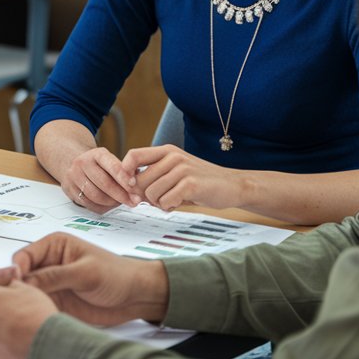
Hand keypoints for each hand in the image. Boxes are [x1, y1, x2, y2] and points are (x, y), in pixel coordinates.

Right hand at [14, 233, 167, 325]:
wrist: (136, 297)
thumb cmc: (116, 275)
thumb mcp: (85, 272)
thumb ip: (54, 276)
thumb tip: (24, 280)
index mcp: (53, 246)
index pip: (23, 256)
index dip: (16, 270)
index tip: (18, 284)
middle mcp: (48, 263)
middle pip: (20, 275)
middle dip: (17, 288)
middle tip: (19, 302)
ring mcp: (50, 284)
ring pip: (26, 293)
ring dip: (24, 302)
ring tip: (26, 312)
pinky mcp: (55, 302)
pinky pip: (36, 306)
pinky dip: (33, 313)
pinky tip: (34, 319)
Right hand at [62, 146, 137, 213]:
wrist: (72, 161)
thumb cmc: (98, 164)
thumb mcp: (110, 160)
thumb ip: (125, 170)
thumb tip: (142, 182)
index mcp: (96, 154)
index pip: (112, 166)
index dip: (124, 177)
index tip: (134, 186)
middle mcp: (82, 163)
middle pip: (104, 183)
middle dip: (122, 195)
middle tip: (134, 201)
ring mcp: (73, 176)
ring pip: (96, 196)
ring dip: (112, 202)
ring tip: (122, 202)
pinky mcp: (69, 189)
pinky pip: (88, 204)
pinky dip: (102, 207)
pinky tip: (110, 205)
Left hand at [123, 145, 246, 211]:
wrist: (232, 185)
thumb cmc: (200, 181)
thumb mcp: (175, 171)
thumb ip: (154, 175)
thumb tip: (130, 189)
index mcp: (166, 151)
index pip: (133, 155)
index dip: (126, 172)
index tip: (132, 186)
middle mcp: (173, 156)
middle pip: (139, 180)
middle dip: (144, 196)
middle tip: (158, 200)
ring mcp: (182, 169)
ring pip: (151, 193)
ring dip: (158, 203)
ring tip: (171, 201)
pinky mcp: (190, 184)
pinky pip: (165, 201)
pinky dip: (169, 207)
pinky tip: (178, 204)